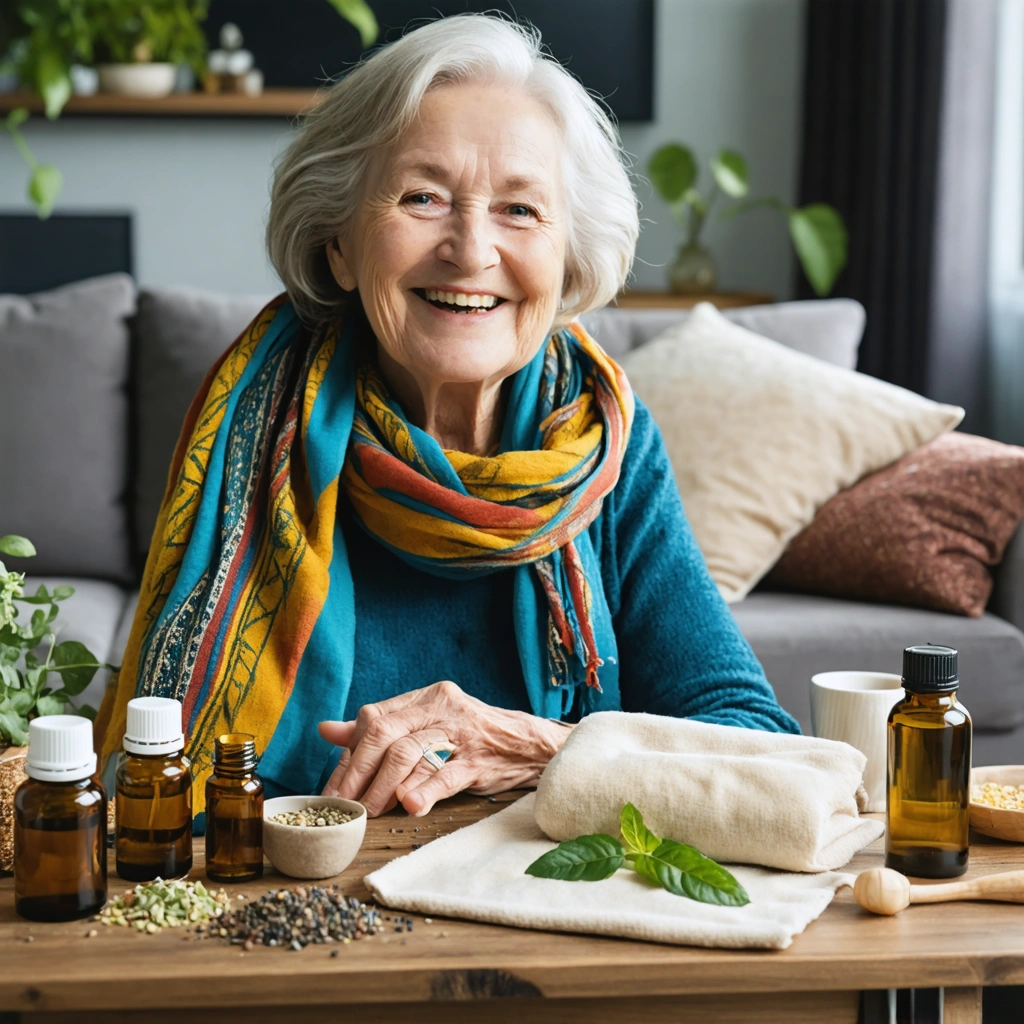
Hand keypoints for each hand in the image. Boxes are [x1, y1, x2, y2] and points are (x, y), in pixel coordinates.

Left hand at [318, 681, 571, 817]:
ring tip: (369, 811)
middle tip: (342, 804)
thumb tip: (328, 730)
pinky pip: (445, 775)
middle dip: (357, 771)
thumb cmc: (473, 736)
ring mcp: (461, 734)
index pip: (375, 719)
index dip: (349, 755)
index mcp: (426, 697)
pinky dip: (424, 791)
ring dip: (383, 787)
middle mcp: (442, 709)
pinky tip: (410, 806)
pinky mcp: (479, 761)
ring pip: (410, 754)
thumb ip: (382, 727)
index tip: (333, 788)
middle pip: (386, 734)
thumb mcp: (428, 724)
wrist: (529, 745)